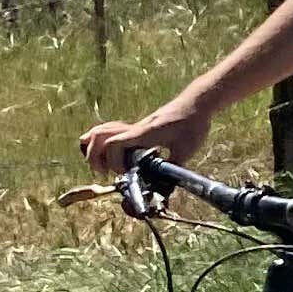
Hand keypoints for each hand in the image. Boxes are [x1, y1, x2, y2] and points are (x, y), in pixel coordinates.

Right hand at [80, 103, 212, 176]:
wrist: (197, 101)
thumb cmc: (193, 123)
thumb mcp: (186, 150)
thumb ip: (173, 169)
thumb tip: (166, 190)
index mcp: (144, 134)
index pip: (114, 144)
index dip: (113, 161)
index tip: (124, 173)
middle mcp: (136, 128)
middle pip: (100, 136)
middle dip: (95, 156)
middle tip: (104, 172)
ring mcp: (136, 126)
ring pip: (103, 130)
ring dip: (96, 146)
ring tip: (102, 164)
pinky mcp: (140, 126)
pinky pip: (113, 130)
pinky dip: (104, 139)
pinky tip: (110, 152)